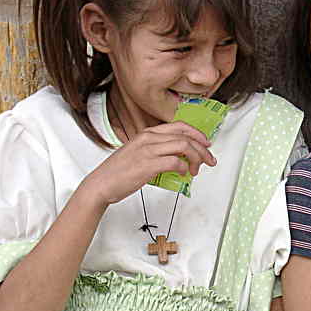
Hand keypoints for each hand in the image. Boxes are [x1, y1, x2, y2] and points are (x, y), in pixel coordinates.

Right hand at [80, 121, 216, 204]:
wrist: (101, 184)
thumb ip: (158, 151)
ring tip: (196, 169)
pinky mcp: (148, 164)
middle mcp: (149, 138)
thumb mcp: (139, 153)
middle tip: (209, 160)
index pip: (180, 126)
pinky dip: (184, 168)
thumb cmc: (120, 172)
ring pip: (184, 146)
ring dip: (196, 159)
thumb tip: (180, 157)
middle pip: (186, 137)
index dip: (197, 134)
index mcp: (147, 133)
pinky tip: (183, 174)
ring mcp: (148, 150)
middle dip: (203, 149)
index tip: (206, 144)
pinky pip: (175, 162)